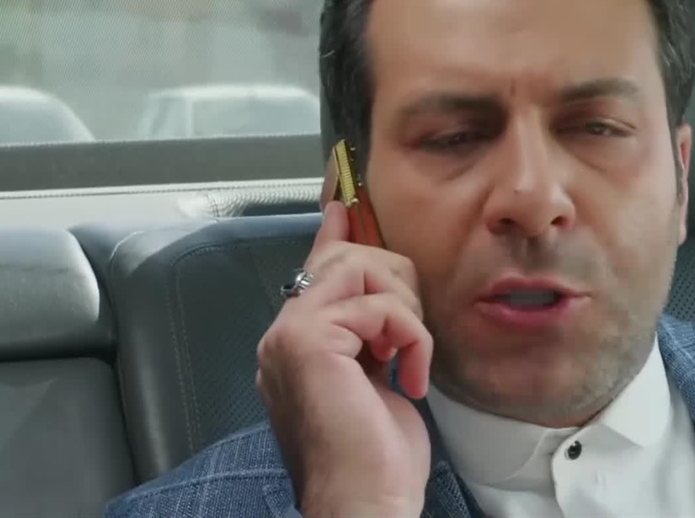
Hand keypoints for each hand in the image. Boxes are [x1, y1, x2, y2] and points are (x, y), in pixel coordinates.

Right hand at [256, 201, 432, 517]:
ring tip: (406, 359)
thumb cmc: (376, 456)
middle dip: (397, 284)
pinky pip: (380, 306)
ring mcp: (289, 335)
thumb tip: (382, 289)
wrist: (365, 501)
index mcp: (297, 343)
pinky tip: (408, 378)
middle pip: (347, 259)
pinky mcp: (308, 341)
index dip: (336, 234)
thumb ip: (373, 328)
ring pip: (362, 271)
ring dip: (405, 312)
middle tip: (410, 338)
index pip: (316, 269)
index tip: (344, 206)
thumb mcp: (379, 375)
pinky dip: (411, 338)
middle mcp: (283, 334)